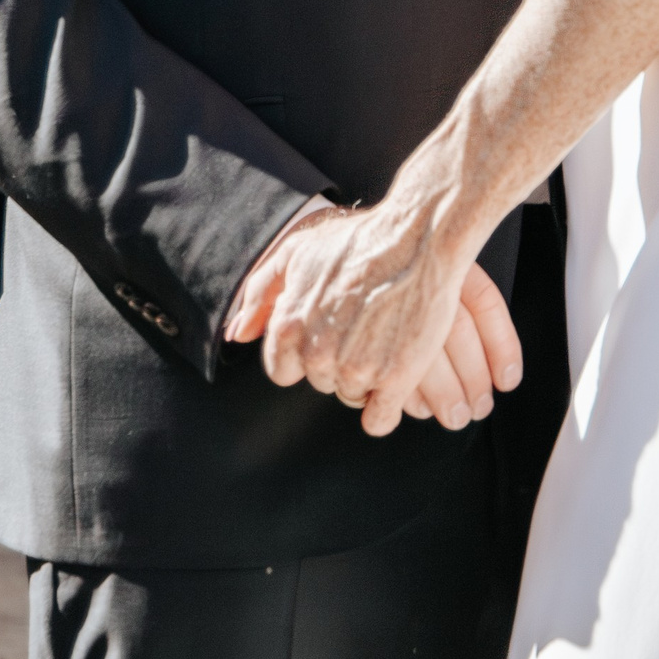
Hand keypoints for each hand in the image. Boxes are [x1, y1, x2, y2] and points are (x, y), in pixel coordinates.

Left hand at [224, 206, 522, 438]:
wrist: (421, 238)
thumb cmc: (359, 240)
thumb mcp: (297, 252)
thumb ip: (260, 294)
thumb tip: (238, 335)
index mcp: (290, 326)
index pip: (282, 371)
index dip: (304, 356)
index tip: (329, 337)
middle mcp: (318, 353)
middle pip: (321, 382)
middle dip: (338, 363)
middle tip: (365, 328)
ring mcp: (357, 369)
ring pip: (352, 397)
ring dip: (367, 380)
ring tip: (386, 339)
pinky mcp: (396, 379)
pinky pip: (379, 421)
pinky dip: (386, 409)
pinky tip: (396, 381)